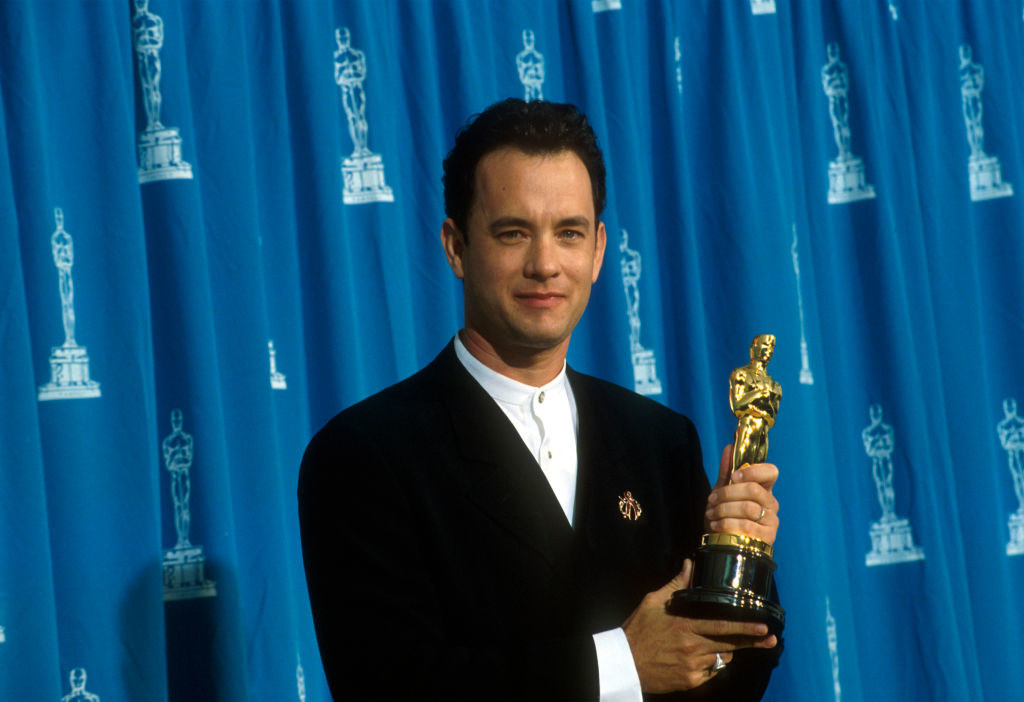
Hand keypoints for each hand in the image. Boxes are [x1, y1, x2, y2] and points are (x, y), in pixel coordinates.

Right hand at [622, 559, 777, 692]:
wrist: (624, 663)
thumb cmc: (638, 630)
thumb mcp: (653, 602)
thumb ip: (676, 584)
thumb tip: (690, 563)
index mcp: (685, 626)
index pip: (723, 627)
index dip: (745, 628)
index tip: (764, 626)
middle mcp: (693, 647)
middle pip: (730, 645)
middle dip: (753, 641)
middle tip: (770, 639)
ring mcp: (693, 667)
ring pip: (721, 658)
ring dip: (723, 650)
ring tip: (710, 643)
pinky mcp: (690, 681)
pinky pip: (710, 672)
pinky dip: (709, 664)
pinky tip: (695, 657)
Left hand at [705, 444, 778, 544]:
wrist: (722, 542)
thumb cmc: (725, 514)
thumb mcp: (723, 491)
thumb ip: (727, 471)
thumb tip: (729, 447)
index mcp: (764, 488)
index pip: (771, 472)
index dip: (753, 471)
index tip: (734, 477)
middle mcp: (771, 503)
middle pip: (753, 490)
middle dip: (727, 493)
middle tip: (711, 499)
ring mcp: (771, 521)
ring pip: (747, 507)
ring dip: (723, 509)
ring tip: (711, 513)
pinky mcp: (766, 537)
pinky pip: (746, 526)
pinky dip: (726, 523)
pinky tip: (716, 525)